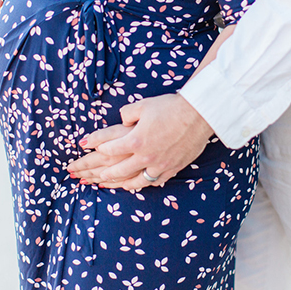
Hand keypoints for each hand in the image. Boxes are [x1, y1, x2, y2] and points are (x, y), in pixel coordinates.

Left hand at [68, 125, 134, 187]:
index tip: (69, 168)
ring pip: (105, 179)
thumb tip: (82, 143)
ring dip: (92, 180)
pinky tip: (104, 184)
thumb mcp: (116, 129)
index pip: (87, 162)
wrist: (164, 139)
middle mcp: (114, 167)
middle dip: (82, 173)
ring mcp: (126, 174)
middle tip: (72, 175)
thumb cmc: (137, 131)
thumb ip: (99, 137)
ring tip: (83, 181)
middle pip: (94, 171)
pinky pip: (119, 184)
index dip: (77, 165)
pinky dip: (109, 185)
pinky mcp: (136, 176)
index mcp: (107, 155)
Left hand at [79, 93, 214, 190]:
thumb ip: (127, 113)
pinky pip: (155, 181)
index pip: (110, 149)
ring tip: (114, 184)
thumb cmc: (170, 107)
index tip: (92, 148)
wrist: (198, 115)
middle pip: (119, 170)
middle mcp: (145, 157)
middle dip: (105, 173)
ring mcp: (159, 165)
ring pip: (136, 180)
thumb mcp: (143, 105)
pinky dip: (144, 183)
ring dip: (122, 183)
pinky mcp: (172, 168)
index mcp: (134, 140)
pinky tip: (139, 183)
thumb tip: (122, 119)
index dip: (99, 148)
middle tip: (97, 174)